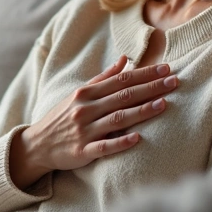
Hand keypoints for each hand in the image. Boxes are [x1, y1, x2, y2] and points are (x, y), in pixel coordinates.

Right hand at [10, 55, 175, 187]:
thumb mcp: (79, 94)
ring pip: (117, 119)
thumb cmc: (62, 117)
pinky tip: (137, 138)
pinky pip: (104, 147)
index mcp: (87, 93)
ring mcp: (84, 130)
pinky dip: (120, 142)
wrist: (37, 144)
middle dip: (150, 88)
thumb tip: (124, 59)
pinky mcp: (82, 151)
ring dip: (141, 111)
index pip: (121, 80)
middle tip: (174, 81)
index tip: (166, 69)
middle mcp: (86, 109)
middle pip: (123, 96)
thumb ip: (103, 78)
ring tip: (164, 104)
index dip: (145, 74)